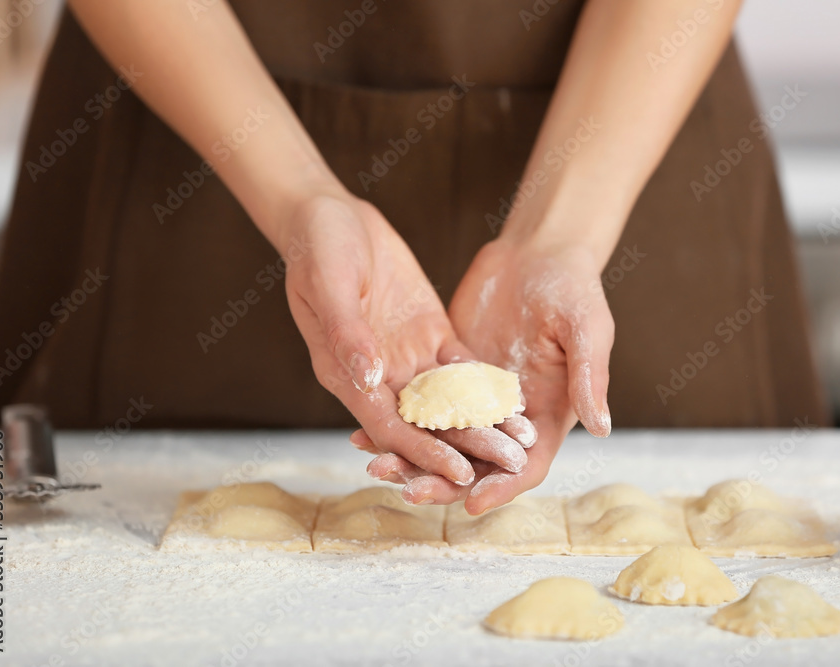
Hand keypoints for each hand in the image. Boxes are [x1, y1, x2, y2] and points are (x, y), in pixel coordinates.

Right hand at [281, 194, 532, 484]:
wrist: (330, 214)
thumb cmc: (317, 248)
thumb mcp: (328, 285)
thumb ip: (347, 333)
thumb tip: (369, 378)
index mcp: (347, 375)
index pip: (390, 428)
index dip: (424, 451)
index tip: (459, 471)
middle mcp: (380, 376)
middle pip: (427, 424)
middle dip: (467, 445)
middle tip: (510, 463)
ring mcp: (407, 357)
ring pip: (450, 402)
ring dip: (483, 422)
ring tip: (522, 438)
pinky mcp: (429, 334)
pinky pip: (461, 367)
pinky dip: (486, 384)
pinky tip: (516, 398)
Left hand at [364, 237, 612, 513]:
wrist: (538, 251)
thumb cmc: (574, 288)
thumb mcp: (587, 329)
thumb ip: (590, 377)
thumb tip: (602, 427)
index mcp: (547, 416)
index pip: (525, 467)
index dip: (501, 488)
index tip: (472, 503)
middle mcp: (509, 416)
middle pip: (476, 464)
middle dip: (444, 482)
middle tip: (409, 491)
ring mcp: (476, 397)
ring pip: (443, 441)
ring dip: (413, 458)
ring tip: (376, 463)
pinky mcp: (451, 374)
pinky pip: (422, 405)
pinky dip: (399, 419)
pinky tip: (366, 426)